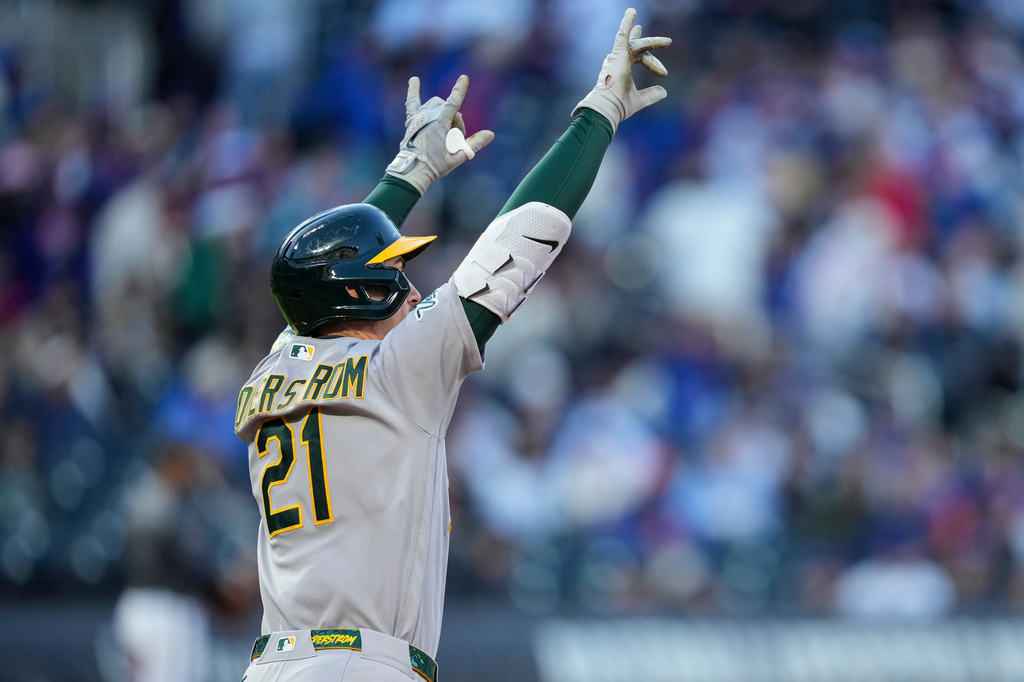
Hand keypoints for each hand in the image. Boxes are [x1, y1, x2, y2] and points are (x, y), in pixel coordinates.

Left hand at [385, 75, 494, 195]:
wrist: (414, 170)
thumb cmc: (437, 164)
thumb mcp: (459, 155)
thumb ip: (475, 143)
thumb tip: (491, 134)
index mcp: (439, 123)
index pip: (453, 102)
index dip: (459, 89)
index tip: (464, 78)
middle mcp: (428, 116)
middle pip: (447, 107)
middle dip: (454, 118)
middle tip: (454, 137)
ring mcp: (419, 117)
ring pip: (435, 105)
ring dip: (442, 113)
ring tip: (443, 132)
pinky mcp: (411, 121)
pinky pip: (412, 102)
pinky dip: (413, 91)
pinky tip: (414, 80)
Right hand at [572, 8, 670, 132]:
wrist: (608, 106)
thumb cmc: (619, 105)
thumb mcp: (640, 100)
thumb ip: (651, 95)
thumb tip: (664, 92)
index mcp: (622, 69)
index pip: (640, 59)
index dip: (654, 64)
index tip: (665, 74)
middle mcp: (618, 61)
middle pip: (638, 48)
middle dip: (651, 44)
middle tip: (667, 41)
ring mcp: (617, 57)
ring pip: (636, 44)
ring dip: (651, 41)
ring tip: (659, 32)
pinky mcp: (617, 54)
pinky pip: (622, 35)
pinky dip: (626, 23)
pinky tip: (632, 12)